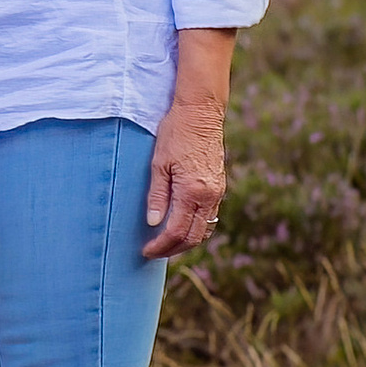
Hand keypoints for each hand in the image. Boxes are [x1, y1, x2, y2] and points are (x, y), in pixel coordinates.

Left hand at [143, 87, 226, 258]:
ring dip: (186, 241)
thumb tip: (154, 223)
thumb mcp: (158, 164)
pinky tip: (181, 227)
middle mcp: (209, 195)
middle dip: (173, 249)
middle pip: (193, 236)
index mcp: (193, 191)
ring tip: (165, 244)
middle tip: (153, 253)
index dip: (161, 245)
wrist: (200, 113)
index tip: (146, 251)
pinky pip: (210, 216)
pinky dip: (196, 228)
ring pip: (205, 229)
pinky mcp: (219, 187)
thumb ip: (157, 196)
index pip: (177, 230)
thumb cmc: (175, 134)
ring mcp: (217, 192)